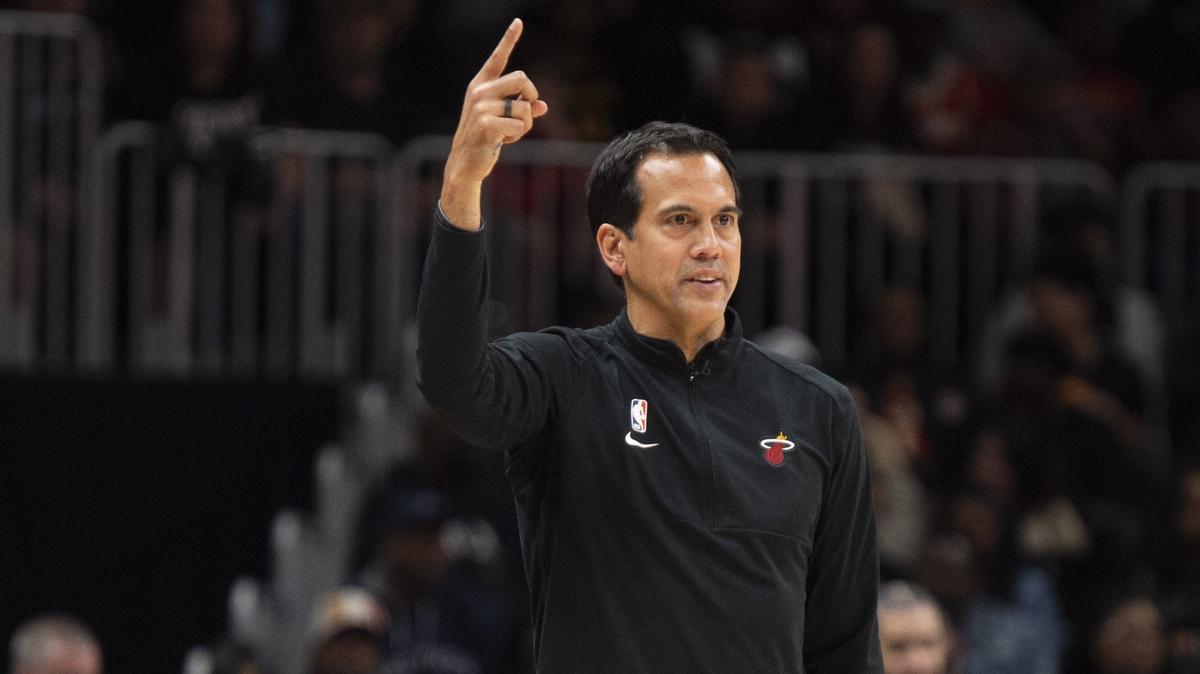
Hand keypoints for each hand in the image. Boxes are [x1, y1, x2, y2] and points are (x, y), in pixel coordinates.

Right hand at [441, 18, 548, 228]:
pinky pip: (519, 125)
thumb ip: (523, 109)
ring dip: (525, 124)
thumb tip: (543, 105)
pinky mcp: (486, 123)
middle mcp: (479, 91)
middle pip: (522, 78)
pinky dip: (517, 137)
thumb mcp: (505, 121)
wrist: (465, 164)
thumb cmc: (486, 140)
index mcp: (481, 85)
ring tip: (508, 134)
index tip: (518, 21)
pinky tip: (501, 142)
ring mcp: (481, 106)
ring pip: (524, 107)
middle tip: (527, 113)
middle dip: (531, 96)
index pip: (497, 58)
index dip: (509, 38)